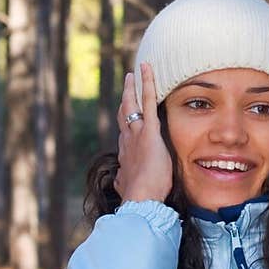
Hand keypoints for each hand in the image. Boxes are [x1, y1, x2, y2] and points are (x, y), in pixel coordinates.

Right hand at [114, 62, 173, 204]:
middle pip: (124, 114)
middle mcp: (127, 139)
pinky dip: (147, 83)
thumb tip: (119, 182)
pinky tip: (146, 70)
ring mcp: (136, 133)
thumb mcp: (127, 188)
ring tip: (135, 73)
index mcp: (126, 153)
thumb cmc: (140, 196)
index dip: (126, 122)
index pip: (125, 132)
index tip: (127, 115)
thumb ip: (123, 181)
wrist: (140, 198)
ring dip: (134, 87)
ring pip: (133, 104)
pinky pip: (148, 101)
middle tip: (128, 85)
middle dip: (126, 98)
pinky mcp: (148, 129)